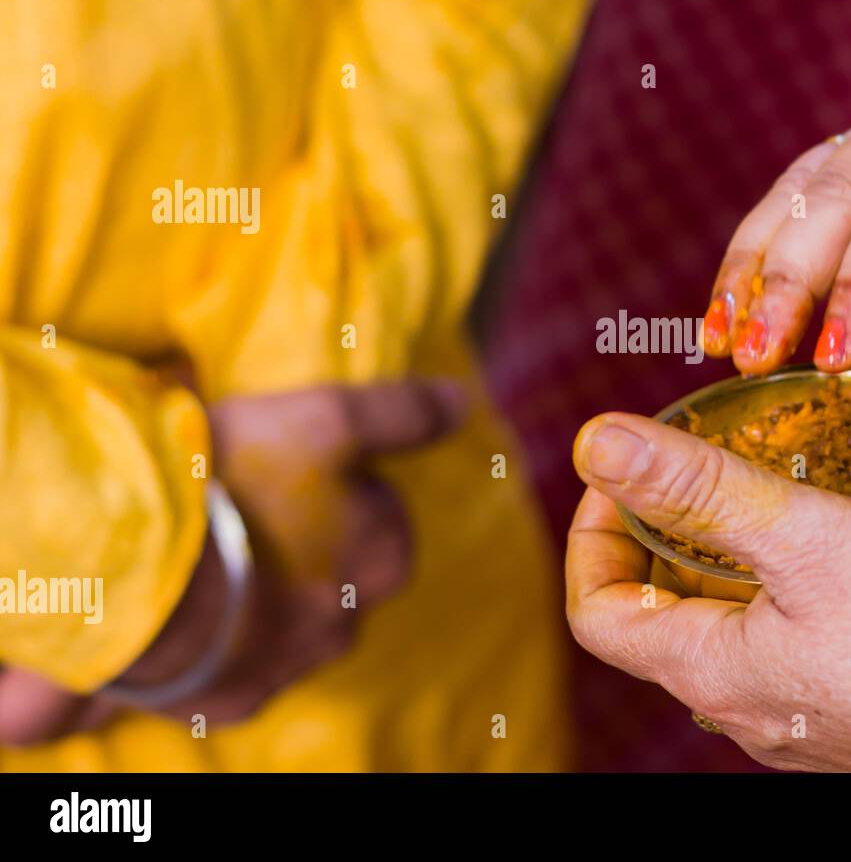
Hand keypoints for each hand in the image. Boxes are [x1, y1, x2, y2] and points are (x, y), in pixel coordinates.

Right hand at [0, 379, 464, 743]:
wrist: (138, 569)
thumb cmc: (240, 483)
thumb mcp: (328, 419)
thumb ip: (401, 413)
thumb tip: (461, 403)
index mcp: (384, 560)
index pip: (383, 516)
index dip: (340, 486)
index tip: (294, 471)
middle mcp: (349, 622)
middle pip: (339, 574)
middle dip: (307, 546)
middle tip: (250, 509)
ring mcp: (290, 665)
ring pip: (289, 623)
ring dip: (263, 593)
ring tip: (213, 556)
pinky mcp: (230, 696)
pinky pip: (235, 666)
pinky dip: (220, 639)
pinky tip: (190, 607)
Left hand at [566, 413, 850, 771]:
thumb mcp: (802, 539)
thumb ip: (697, 489)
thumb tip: (595, 443)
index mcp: (708, 668)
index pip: (599, 608)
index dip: (594, 532)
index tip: (631, 467)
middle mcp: (744, 696)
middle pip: (666, 607)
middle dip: (672, 525)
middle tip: (710, 455)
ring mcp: (801, 700)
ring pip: (738, 612)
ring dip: (741, 542)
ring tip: (782, 474)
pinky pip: (801, 623)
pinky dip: (802, 569)